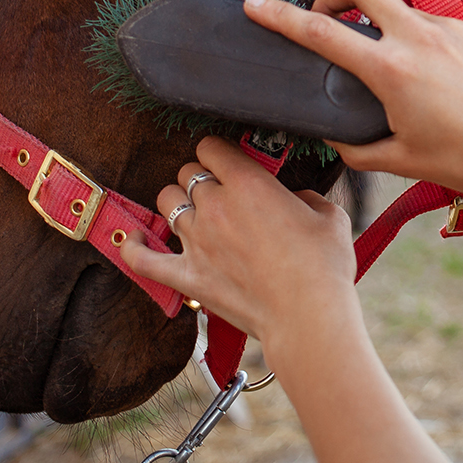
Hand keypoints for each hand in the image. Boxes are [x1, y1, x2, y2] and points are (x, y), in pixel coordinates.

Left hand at [120, 137, 356, 343]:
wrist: (308, 315)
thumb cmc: (323, 266)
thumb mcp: (329, 216)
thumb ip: (307, 197)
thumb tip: (297, 199)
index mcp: (248, 182)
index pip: (211, 147)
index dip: (219, 151)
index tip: (227, 160)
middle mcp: (215, 206)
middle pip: (187, 174)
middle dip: (201, 178)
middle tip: (218, 192)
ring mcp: (196, 241)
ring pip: (166, 203)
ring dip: (178, 204)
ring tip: (192, 213)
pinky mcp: (187, 277)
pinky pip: (142, 259)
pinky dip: (133, 247)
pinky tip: (133, 240)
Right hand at [242, 0, 462, 202]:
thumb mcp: (401, 159)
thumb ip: (356, 148)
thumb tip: (334, 137)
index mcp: (391, 69)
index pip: (321, 32)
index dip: (281, 16)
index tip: (255, 4)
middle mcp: (419, 36)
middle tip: (329, 15)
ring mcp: (451, 26)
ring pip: (405, 12)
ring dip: (394, 31)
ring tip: (412, 79)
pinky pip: (443, 27)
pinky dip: (434, 47)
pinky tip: (451, 82)